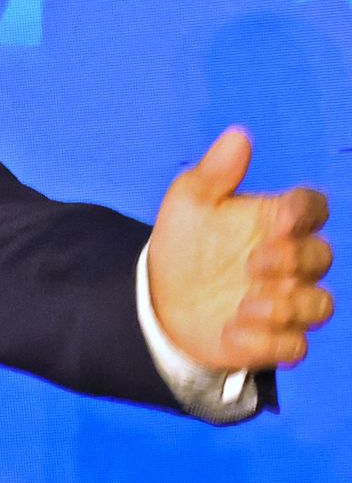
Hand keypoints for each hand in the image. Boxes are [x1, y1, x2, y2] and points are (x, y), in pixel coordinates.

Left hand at [149, 128, 333, 370]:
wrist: (159, 296)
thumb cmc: (185, 244)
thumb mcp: (188, 204)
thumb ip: (214, 173)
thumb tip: (238, 135)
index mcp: (275, 222)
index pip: (314, 207)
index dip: (305, 213)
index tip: (277, 219)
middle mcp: (289, 261)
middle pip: (323, 256)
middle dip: (294, 259)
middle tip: (252, 264)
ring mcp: (285, 302)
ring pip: (320, 305)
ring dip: (288, 306)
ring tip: (244, 305)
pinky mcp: (273, 340)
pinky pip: (296, 346)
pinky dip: (271, 343)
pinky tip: (233, 331)